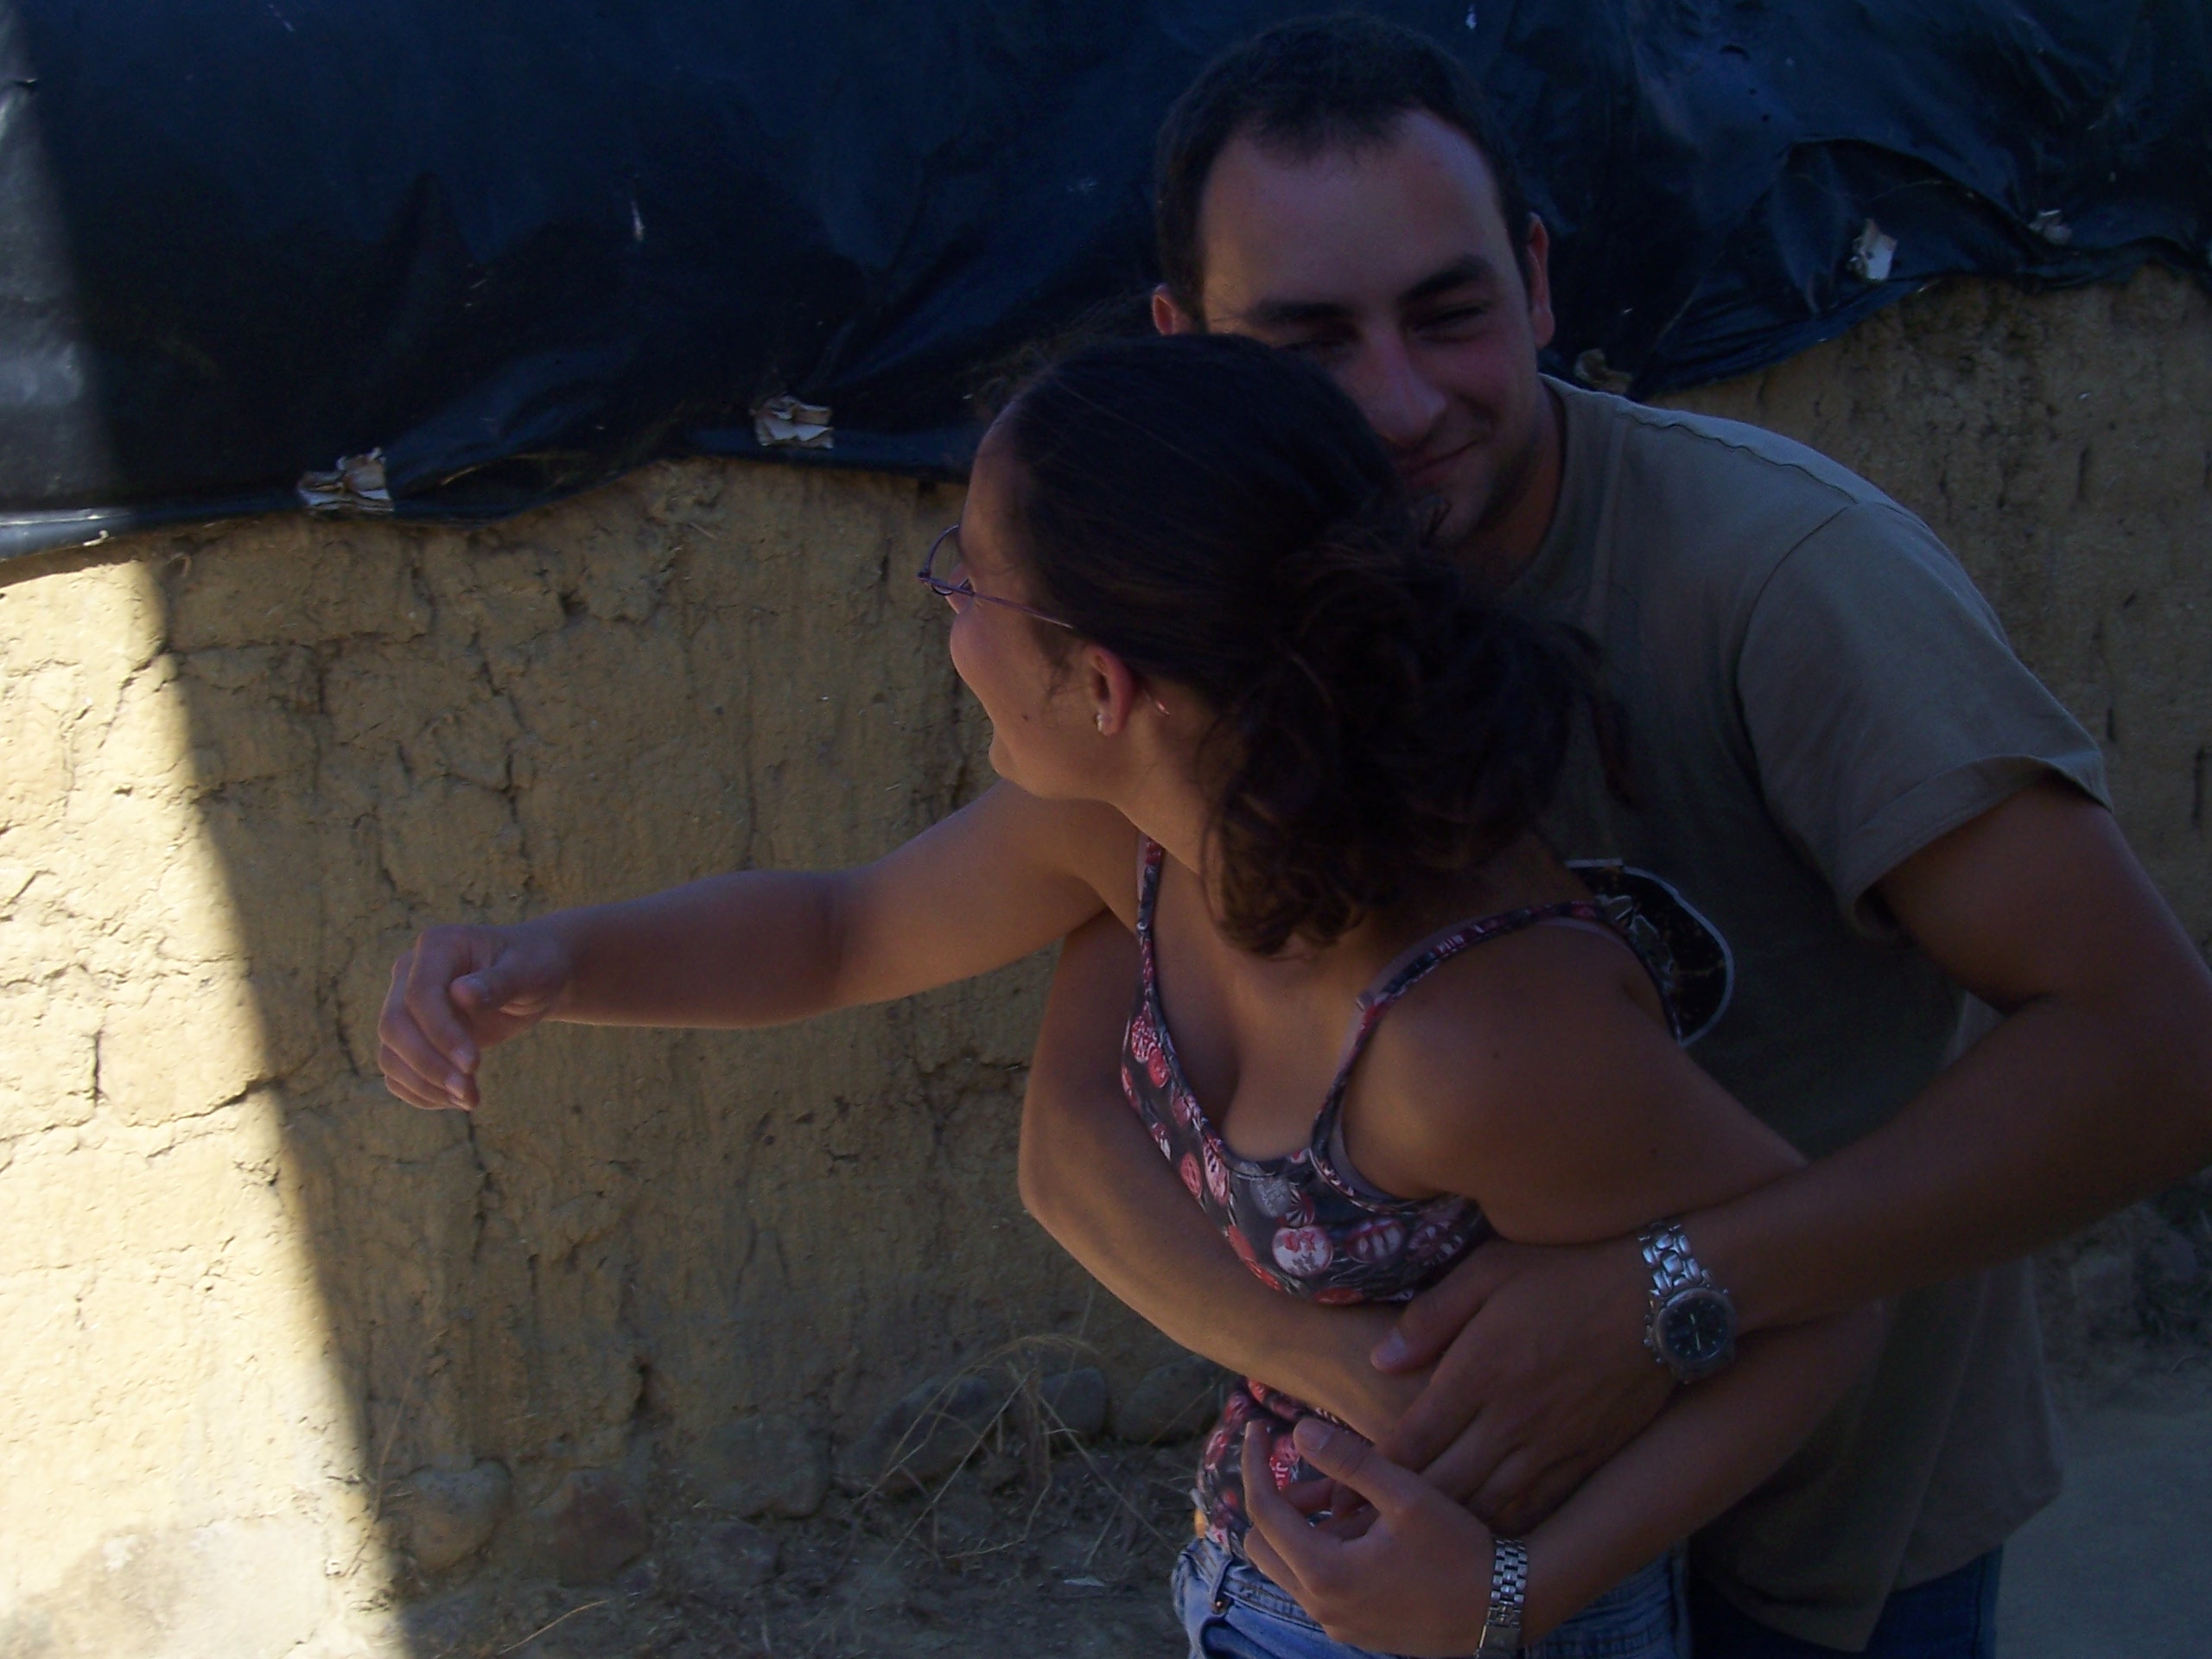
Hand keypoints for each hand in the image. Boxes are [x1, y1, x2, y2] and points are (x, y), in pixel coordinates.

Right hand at [377, 922, 572, 1109]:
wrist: (533, 978)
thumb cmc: (535, 965)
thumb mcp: (529, 971)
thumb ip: (498, 982)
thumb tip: (460, 994)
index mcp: (436, 946)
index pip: (420, 994)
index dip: (441, 1033)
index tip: (474, 1065)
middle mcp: (410, 973)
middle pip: (395, 1026)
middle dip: (430, 1066)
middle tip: (470, 1095)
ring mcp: (405, 1004)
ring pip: (391, 1052)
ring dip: (425, 1085)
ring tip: (470, 1100)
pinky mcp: (411, 1034)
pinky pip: (397, 1070)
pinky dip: (419, 1091)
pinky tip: (455, 1100)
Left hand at [1242, 1418, 1493, 1656]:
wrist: (1506, 1608)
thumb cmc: (1460, 1548)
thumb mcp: (1406, 1495)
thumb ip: (1348, 1460)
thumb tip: (1297, 1430)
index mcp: (1325, 1573)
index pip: (1262, 1510)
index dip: (1255, 1463)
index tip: (1257, 1428)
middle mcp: (1321, 1608)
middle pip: (1261, 1544)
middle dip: (1274, 1501)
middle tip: (1308, 1471)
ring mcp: (1337, 1625)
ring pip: (1286, 1568)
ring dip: (1299, 1529)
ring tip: (1340, 1496)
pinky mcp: (1356, 1631)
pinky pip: (1316, 1587)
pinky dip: (1320, 1553)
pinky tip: (1361, 1529)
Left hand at [1372, 1236, 1674, 1532]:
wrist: (1661, 1298)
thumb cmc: (1567, 1274)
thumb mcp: (1488, 1272)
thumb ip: (1430, 1318)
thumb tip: (1380, 1361)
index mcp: (1477, 1373)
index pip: (1412, 1440)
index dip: (1371, 1473)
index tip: (1341, 1491)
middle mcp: (1510, 1420)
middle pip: (1442, 1485)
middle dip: (1397, 1513)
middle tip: (1361, 1530)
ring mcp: (1551, 1446)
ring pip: (1487, 1507)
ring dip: (1447, 1528)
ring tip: (1411, 1543)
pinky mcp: (1586, 1459)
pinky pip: (1536, 1509)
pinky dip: (1502, 1527)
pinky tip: (1481, 1535)